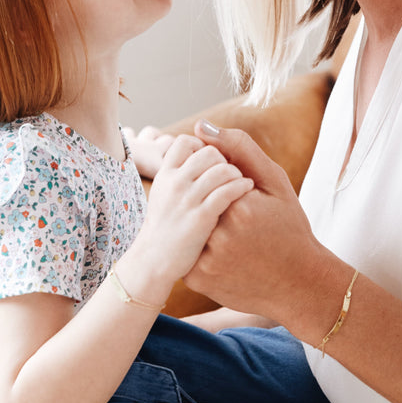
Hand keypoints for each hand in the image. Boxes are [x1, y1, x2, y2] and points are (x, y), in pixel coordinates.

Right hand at [123, 134, 253, 300]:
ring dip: (236, 173)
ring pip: (221, 169)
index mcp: (166, 174)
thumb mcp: (164, 192)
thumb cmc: (165, 225)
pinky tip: (247, 189)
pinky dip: (242, 186)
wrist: (154, 260)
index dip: (203, 146)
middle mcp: (174, 183)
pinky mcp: (201, 218)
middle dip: (224, 159)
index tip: (211, 162)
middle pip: (209, 152)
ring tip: (241, 182)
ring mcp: (187, 200)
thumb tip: (194, 144)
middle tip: (229, 174)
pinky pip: (227, 191)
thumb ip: (178, 170)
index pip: (186, 141)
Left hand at [184, 121, 328, 320]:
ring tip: (231, 236)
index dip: (222, 183)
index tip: (243, 200)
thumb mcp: (274, 182)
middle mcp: (220, 234)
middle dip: (211, 204)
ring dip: (201, 224)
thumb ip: (240, 148)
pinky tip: (222, 251)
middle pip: (197, 201)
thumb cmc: (289, 227)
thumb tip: (201, 126)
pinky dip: (196, 246)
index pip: (208, 175)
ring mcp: (207, 261)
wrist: (299, 283)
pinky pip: (185, 250)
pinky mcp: (198, 279)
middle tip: (238, 222)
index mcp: (238, 205)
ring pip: (189, 225)